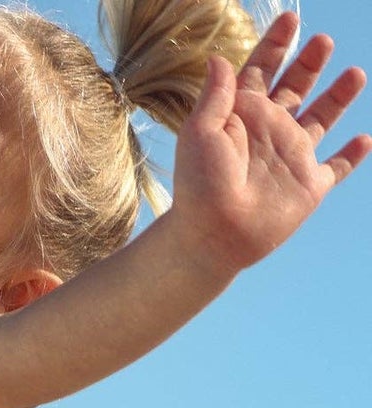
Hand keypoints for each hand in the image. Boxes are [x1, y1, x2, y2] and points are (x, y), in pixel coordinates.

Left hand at [170, 13, 370, 276]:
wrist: (213, 237)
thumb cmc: (200, 187)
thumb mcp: (200, 133)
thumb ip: (215, 94)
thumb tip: (219, 58)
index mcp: (243, 115)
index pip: (261, 71)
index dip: (275, 45)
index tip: (290, 19)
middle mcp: (270, 131)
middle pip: (295, 88)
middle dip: (309, 63)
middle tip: (322, 41)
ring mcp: (292, 158)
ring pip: (321, 119)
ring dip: (337, 97)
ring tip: (354, 74)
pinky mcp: (309, 186)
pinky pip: (336, 168)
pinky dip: (352, 156)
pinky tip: (365, 139)